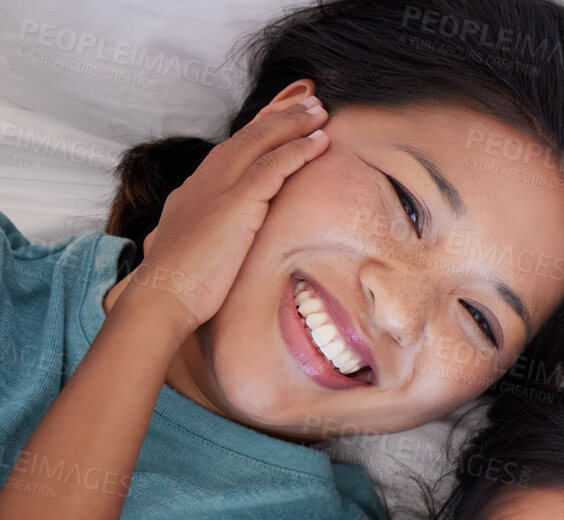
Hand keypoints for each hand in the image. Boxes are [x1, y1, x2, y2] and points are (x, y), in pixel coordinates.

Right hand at [123, 82, 328, 331]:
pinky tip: (319, 141)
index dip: (260, 129)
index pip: (233, 150)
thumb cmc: (181, 285)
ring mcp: (218, 189)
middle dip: (279, 114)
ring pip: (260, 143)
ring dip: (292, 123)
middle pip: (247, 136)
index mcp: (197, 191)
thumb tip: (224, 243)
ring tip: (320, 110)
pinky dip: (296, 151)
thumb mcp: (198, 250)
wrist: (163, 297)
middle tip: (308, 97)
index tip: (282, 114)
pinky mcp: (234, 203)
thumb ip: (212, 236)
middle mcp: (205, 181)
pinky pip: (271, 168)